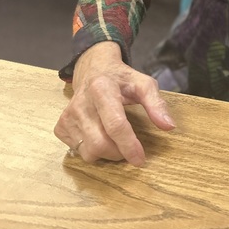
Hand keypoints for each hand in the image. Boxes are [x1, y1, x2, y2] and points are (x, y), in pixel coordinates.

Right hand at [53, 41, 174, 165]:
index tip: (140, 159)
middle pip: (99, 143)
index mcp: (102, 89)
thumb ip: (157, 104)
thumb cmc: (122, 79)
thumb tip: (169, 126)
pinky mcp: (60, 127)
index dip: (129, 145)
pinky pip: (77, 150)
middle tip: (131, 148)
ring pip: (88, 151)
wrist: (93, 69)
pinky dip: (92, 150)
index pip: (115, 125)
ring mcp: (67, 116)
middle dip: (119, 153)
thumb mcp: (143, 84)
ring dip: (107, 154)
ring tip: (117, 141)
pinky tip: (100, 136)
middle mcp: (80, 104)